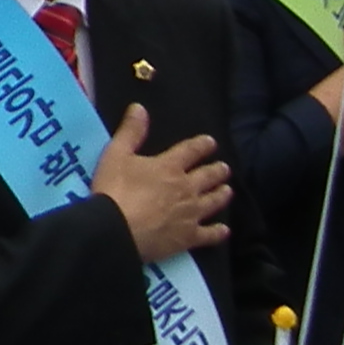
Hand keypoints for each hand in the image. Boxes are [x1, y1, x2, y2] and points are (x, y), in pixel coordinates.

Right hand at [90, 102, 230, 261]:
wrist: (118, 229)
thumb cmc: (115, 190)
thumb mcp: (116, 154)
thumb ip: (130, 132)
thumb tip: (140, 107)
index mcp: (169, 167)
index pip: (191, 151)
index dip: (202, 145)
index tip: (211, 142)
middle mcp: (186, 188)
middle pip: (207, 176)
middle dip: (217, 171)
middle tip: (225, 168)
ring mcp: (191, 214)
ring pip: (213, 202)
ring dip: (221, 195)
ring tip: (228, 191)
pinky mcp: (189, 237)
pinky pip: (209, 234)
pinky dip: (218, 232)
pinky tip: (224, 230)